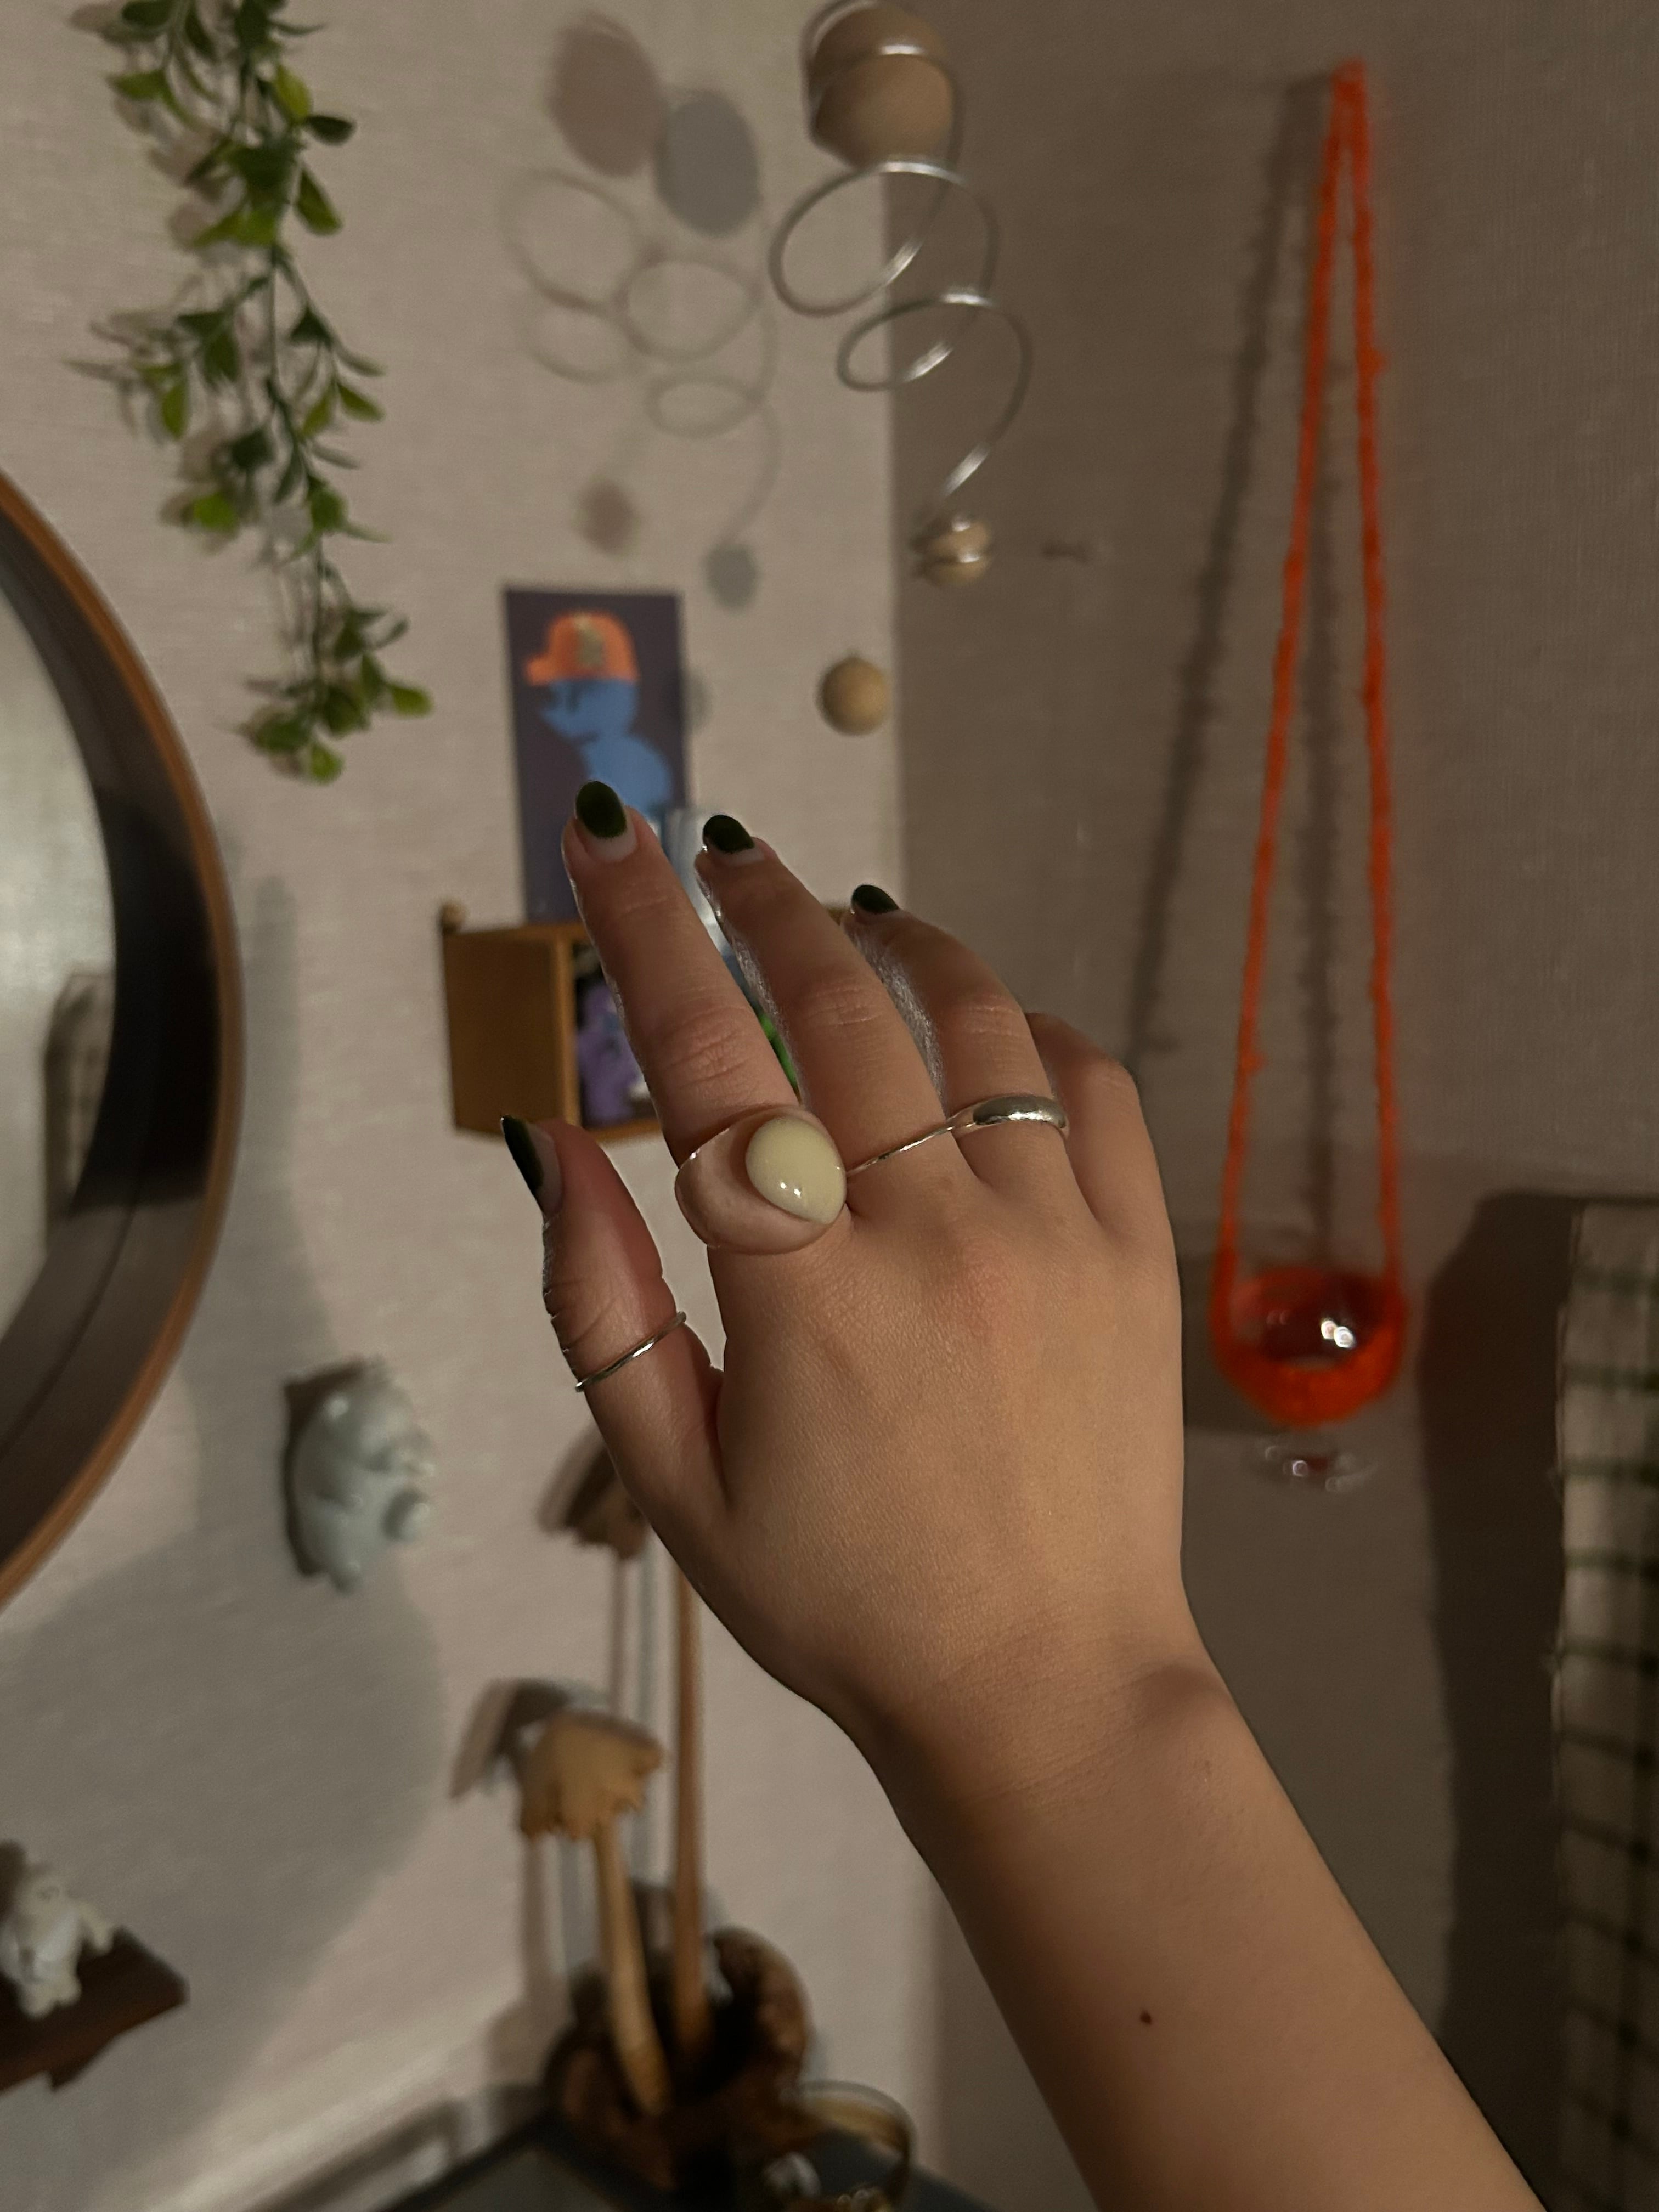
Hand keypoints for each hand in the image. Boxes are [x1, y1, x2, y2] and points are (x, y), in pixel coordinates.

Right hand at [510, 790, 1198, 1783]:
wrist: (1044, 1691)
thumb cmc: (838, 1602)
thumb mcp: (675, 1486)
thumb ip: (601, 1311)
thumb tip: (557, 1146)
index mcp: (803, 1297)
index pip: (706, 1063)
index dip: (647, 932)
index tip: (612, 833)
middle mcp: (934, 1237)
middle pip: (840, 1012)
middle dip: (766, 907)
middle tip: (727, 852)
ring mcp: (1055, 1237)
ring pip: (976, 1025)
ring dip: (902, 945)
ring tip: (849, 919)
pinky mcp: (1140, 1257)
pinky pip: (1094, 1089)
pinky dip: (1034, 1028)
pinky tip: (989, 1024)